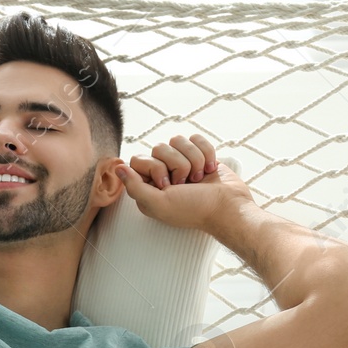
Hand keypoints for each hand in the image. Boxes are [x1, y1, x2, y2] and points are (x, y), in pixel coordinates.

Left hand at [113, 133, 252, 232]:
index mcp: (149, 187)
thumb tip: (118, 168)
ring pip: (177, 140)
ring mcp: (182, 163)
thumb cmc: (195, 209)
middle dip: (177, 164)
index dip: (155, 168)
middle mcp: (164, 173)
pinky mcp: (200, 154)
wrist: (229, 206)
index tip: (167, 185)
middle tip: (185, 184)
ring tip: (199, 178)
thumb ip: (135, 188)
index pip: (139, 160)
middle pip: (158, 147)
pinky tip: (210, 170)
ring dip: (193, 159)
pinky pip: (195, 138)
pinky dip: (206, 153)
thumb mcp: (159, 204)